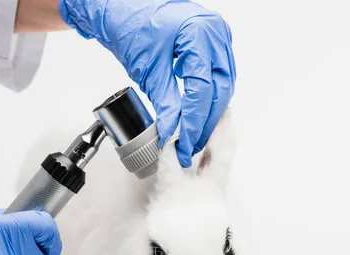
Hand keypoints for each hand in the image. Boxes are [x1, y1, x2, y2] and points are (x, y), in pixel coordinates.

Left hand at [59, 0, 235, 166]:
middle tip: (191, 146)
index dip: (194, 121)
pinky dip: (209, 99)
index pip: (203, 89)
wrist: (125, 11)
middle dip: (205, 122)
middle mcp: (216, 33)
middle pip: (219, 89)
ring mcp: (218, 37)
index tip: (185, 143)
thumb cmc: (133, 26)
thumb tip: (173, 132)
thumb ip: (166, 103)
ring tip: (195, 137)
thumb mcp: (149, 69)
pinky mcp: (214, 44)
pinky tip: (199, 116)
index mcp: (200, 34)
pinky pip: (219, 77)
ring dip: (210, 114)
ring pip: (223, 86)